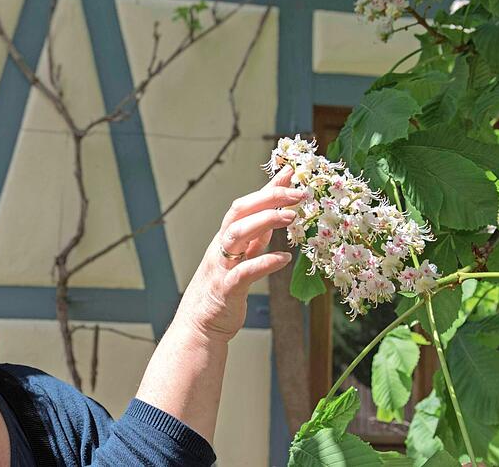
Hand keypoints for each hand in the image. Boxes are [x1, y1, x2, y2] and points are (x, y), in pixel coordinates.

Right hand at [176, 166, 303, 341]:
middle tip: (299, 194)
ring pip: (237, 234)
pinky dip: (264, 263)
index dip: (267, 188)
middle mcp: (221, 247)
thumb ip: (255, 239)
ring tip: (291, 217)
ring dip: (264, 221)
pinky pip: (244, 272)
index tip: (290, 172)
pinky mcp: (226, 289)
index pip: (245, 205)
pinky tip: (284, 259)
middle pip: (239, 212)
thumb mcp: (239, 260)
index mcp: (225, 238)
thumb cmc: (221, 291)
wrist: (199, 326)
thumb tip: (274, 217)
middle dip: (269, 198)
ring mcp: (221, 267)